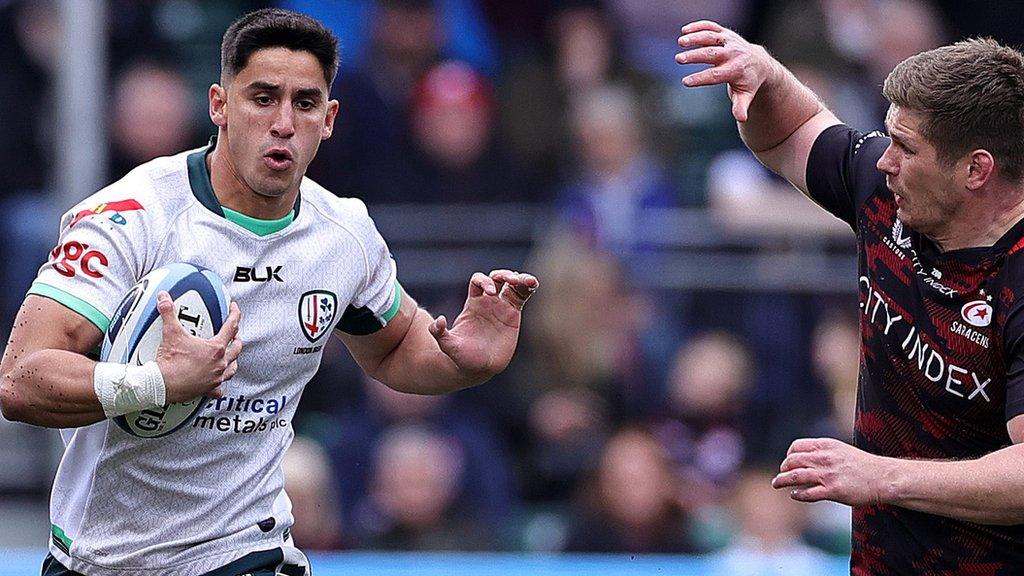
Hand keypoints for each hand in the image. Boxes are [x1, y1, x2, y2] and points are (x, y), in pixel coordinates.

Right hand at [155, 291, 242, 402]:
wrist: (162, 385)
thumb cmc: (170, 363)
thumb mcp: (171, 333)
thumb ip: (169, 313)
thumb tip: (165, 299)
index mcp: (215, 348)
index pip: (231, 326)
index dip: (235, 314)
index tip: (234, 309)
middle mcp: (219, 363)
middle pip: (236, 348)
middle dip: (236, 339)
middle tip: (234, 334)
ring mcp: (216, 377)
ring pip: (232, 368)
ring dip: (233, 360)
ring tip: (231, 356)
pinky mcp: (209, 389)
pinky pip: (219, 387)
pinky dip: (220, 383)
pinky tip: (217, 381)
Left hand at [428, 270, 537, 380]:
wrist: (476, 369)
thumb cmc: (461, 357)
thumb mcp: (448, 345)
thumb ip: (440, 333)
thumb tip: (439, 321)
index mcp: (473, 304)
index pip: (478, 281)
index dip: (484, 281)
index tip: (490, 292)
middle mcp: (488, 302)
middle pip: (496, 278)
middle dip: (503, 275)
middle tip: (510, 280)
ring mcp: (502, 307)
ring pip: (511, 285)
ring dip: (519, 278)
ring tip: (526, 280)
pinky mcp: (514, 314)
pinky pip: (522, 296)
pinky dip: (528, 287)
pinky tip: (533, 283)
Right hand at [676, 20, 773, 121]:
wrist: (759, 62)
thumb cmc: (747, 83)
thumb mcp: (745, 95)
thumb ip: (741, 106)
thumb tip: (741, 118)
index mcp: (735, 70)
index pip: (715, 75)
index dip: (700, 78)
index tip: (685, 82)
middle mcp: (732, 54)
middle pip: (711, 54)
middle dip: (695, 55)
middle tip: (678, 59)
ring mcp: (728, 41)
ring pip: (711, 37)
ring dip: (696, 37)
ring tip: (681, 42)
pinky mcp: (724, 33)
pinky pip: (712, 27)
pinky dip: (699, 26)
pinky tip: (684, 30)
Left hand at [772, 437, 893, 505]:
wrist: (882, 477)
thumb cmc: (863, 465)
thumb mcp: (841, 450)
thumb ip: (823, 452)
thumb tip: (805, 458)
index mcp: (825, 445)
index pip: (797, 446)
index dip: (789, 455)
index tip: (788, 462)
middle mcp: (823, 458)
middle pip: (792, 461)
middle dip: (783, 468)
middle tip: (781, 474)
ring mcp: (827, 475)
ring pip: (795, 476)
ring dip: (782, 480)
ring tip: (777, 484)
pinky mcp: (832, 490)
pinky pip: (807, 493)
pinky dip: (797, 494)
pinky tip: (795, 494)